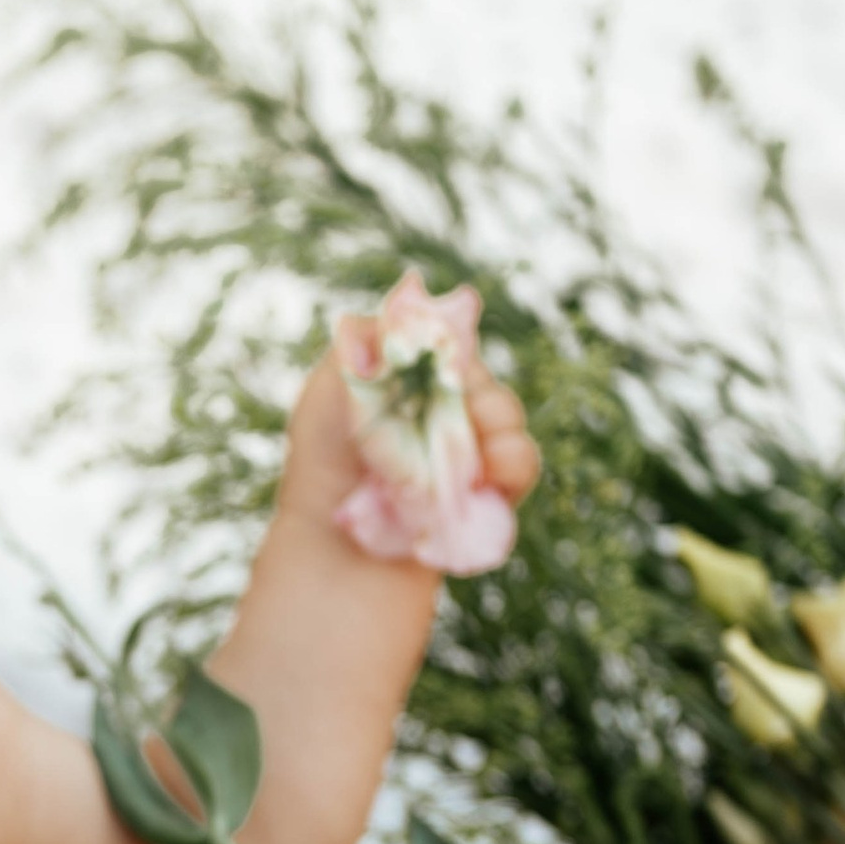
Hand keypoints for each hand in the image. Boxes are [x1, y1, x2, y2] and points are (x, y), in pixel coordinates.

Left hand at [276, 336, 540, 536]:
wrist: (338, 554)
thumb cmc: (323, 470)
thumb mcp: (333, 387)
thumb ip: (375, 340)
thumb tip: (413, 289)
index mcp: (397, 385)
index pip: (445, 347)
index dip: (452, 352)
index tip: (445, 368)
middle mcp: (428, 416)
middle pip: (481, 380)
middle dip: (481, 392)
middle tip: (468, 412)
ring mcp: (457, 456)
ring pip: (506, 419)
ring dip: (501, 427)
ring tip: (483, 454)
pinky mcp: (481, 495)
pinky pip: (520, 464)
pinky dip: (515, 463)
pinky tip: (493, 477)